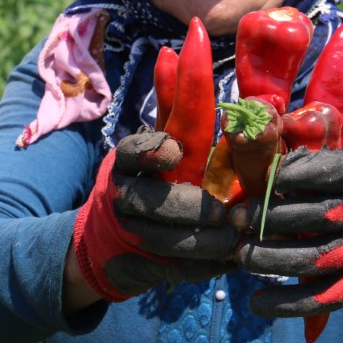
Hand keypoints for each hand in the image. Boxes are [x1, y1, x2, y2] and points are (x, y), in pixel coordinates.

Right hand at [72, 130, 237, 301]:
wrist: (108, 240)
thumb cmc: (147, 181)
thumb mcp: (154, 149)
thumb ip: (174, 117)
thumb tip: (190, 73)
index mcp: (126, 163)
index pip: (131, 152)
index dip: (150, 152)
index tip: (174, 151)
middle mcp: (122, 196)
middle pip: (152, 201)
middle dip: (190, 208)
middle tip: (222, 213)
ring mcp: (128, 232)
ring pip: (164, 240)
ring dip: (203, 242)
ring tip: (233, 239)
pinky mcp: (142, 264)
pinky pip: (174, 268)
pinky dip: (204, 266)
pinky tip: (229, 260)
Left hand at [232, 147, 342, 317]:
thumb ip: (324, 164)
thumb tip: (272, 165)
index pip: (312, 175)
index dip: (278, 179)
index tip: (256, 181)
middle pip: (301, 218)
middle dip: (261, 218)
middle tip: (235, 219)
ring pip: (304, 260)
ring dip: (263, 259)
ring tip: (239, 256)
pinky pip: (319, 298)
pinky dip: (285, 304)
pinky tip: (256, 304)